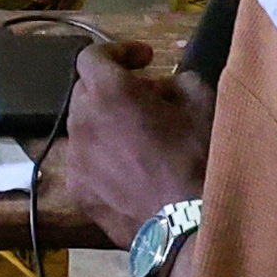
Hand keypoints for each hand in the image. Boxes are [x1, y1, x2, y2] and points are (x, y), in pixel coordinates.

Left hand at [39, 36, 207, 239]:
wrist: (188, 226)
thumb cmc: (198, 157)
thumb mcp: (201, 102)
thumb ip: (176, 81)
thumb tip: (159, 89)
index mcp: (108, 92)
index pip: (92, 55)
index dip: (119, 51)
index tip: (146, 60)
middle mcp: (81, 121)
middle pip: (85, 91)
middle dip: (113, 88)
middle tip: (147, 99)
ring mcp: (75, 160)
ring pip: (84, 128)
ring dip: (106, 123)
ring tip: (138, 138)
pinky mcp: (78, 192)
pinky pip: (86, 162)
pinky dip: (103, 157)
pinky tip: (131, 171)